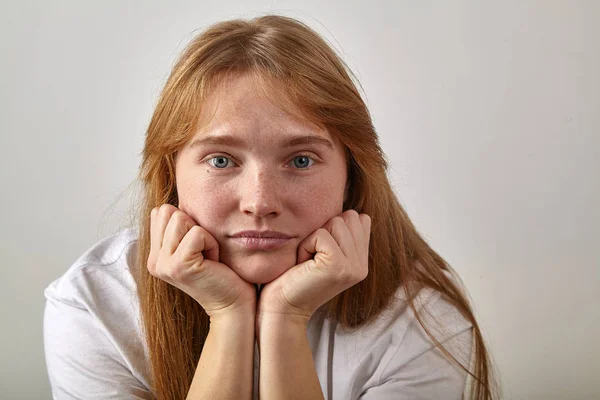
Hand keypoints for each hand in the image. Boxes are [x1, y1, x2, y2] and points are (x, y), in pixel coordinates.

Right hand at [147, 204, 255, 318]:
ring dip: (204, 234)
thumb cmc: (223, 273)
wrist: (234, 306)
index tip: (198, 247)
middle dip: (193, 225)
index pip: (161, 211)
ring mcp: (163, 264)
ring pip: (181, 218)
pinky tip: (214, 262)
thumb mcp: (197, 246)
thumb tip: (179, 202)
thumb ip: (181, 228)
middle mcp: (154, 260)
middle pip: (168, 211)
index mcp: (156, 254)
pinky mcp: (179, 267)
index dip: (187, 222)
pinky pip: (198, 233)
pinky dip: (211, 243)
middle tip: (204, 252)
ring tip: (208, 256)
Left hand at [257, 209, 370, 322]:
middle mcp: (362, 265)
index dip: (334, 227)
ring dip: (314, 238)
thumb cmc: (296, 276)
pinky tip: (304, 264)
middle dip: (324, 230)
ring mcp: (353, 267)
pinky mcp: (339, 265)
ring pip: (336, 223)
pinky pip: (321, 234)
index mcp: (361, 261)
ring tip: (308, 260)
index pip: (360, 219)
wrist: (283, 308)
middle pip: (348, 217)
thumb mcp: (324, 253)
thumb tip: (353, 211)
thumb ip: (342, 235)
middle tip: (313, 256)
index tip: (321, 251)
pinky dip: (306, 245)